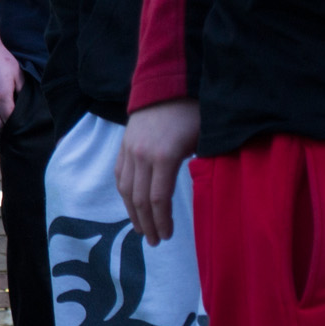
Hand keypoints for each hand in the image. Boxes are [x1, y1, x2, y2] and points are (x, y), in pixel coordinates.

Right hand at [0, 36, 22, 130]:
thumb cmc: (0, 58)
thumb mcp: (17, 73)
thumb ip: (21, 89)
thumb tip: (24, 102)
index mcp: (1, 96)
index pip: (9, 118)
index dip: (15, 123)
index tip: (20, 124)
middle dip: (4, 127)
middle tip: (11, 128)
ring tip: (1, 122)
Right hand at [115, 99, 200, 245]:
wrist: (169, 83)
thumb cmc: (194, 113)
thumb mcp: (205, 141)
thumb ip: (200, 168)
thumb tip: (203, 194)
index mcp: (164, 156)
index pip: (158, 199)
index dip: (162, 221)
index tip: (167, 236)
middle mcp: (141, 155)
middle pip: (139, 198)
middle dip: (146, 223)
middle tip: (154, 241)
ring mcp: (129, 149)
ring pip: (125, 189)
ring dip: (132, 212)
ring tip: (140, 228)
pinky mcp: (124, 145)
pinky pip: (119, 175)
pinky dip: (124, 194)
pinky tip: (131, 204)